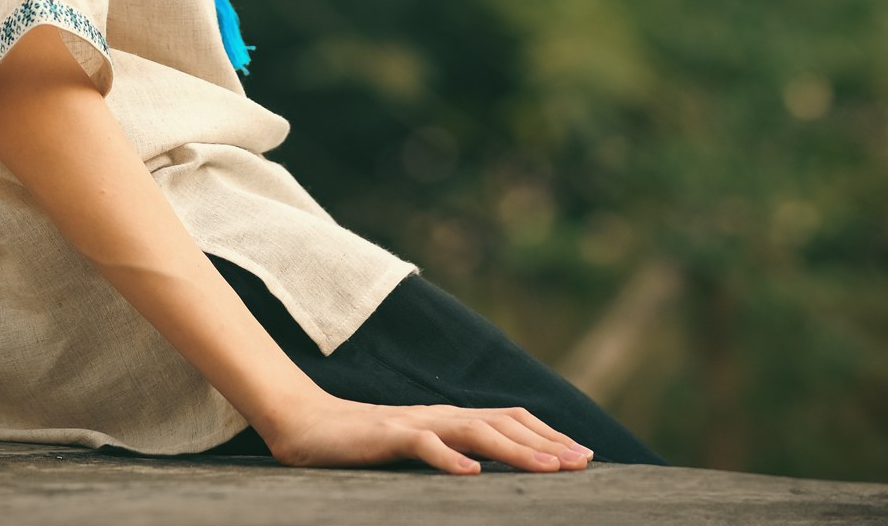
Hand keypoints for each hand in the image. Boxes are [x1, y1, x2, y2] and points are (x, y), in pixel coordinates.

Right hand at [258, 392, 594, 474]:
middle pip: (503, 422)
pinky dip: (449, 457)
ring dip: (515, 450)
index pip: (508, 419)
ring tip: (548, 469)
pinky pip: (422, 444)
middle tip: (583, 463)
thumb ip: (447, 450)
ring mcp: (414, 423)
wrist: (305, 425)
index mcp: (448, 418)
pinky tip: (472, 473)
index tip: (582, 455)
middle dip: (547, 443)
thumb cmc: (360, 444)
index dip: (547, 435)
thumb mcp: (413, 448)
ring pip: (474, 429)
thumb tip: (487, 467)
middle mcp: (439, 414)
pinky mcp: (386, 437)